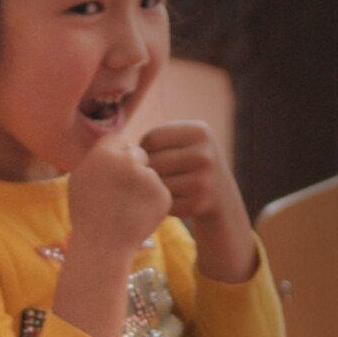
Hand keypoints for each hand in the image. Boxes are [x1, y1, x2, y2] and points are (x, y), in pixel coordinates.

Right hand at [67, 138, 173, 260]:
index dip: (116, 155)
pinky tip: (137, 215)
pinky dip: (152, 201)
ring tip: (127, 207)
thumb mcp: (80, 180)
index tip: (111, 173)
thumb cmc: (87, 214)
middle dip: (133, 167)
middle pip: (138, 153)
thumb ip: (98, 157)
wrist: (102, 246)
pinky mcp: (163, 194)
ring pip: (150, 172)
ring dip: (143, 185)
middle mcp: (128, 162)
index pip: (119, 139)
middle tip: (120, 192)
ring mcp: (148, 178)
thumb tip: (117, 143)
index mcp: (104, 155)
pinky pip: (159, 190)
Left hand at [140, 120, 256, 282]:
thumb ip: (157, 137)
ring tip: (159, 185)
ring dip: (150, 187)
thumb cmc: (187, 161)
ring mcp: (203, 181)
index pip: (151, 138)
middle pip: (152, 162)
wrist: (218, 192)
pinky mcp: (196, 204)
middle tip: (154, 174)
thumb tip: (120, 147)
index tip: (152, 155)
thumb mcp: (183, 139)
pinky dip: (157, 203)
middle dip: (146, 169)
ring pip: (155, 184)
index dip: (144, 149)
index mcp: (200, 131)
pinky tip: (166, 199)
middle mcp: (205, 155)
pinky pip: (161, 202)